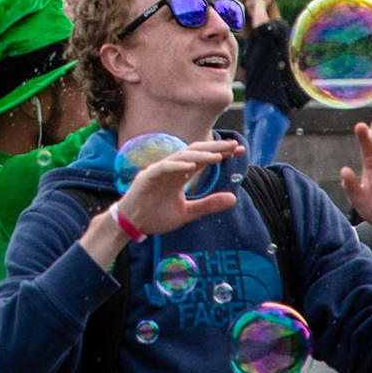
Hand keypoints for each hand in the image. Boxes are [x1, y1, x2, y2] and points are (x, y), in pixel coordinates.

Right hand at [114, 140, 237, 236]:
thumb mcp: (187, 213)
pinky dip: (176, 165)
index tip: (240, 151)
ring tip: (218, 156)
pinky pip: (163, 168)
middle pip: (195, 152)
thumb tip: (234, 198)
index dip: (221, 153)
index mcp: (180, 174)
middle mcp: (171, 169)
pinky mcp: (147, 178)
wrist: (131, 226)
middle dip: (215, 148)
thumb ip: (208, 204)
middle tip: (235, 145)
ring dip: (199, 156)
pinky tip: (190, 167)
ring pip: (181, 157)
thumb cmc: (155, 216)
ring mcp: (158, 171)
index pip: (203, 159)